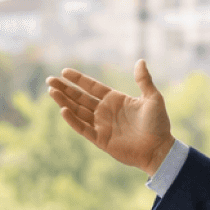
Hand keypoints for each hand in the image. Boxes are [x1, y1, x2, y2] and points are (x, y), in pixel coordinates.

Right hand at [45, 60, 175, 175]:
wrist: (159, 148)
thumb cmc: (158, 124)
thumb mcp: (153, 98)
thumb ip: (144, 80)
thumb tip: (140, 61)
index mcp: (115, 100)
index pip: (92, 87)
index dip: (78, 80)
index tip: (64, 72)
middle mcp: (105, 112)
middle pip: (80, 98)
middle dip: (65, 89)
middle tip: (49, 80)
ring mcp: (102, 126)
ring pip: (78, 111)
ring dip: (64, 101)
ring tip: (52, 91)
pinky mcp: (101, 139)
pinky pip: (83, 128)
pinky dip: (73, 120)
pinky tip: (63, 110)